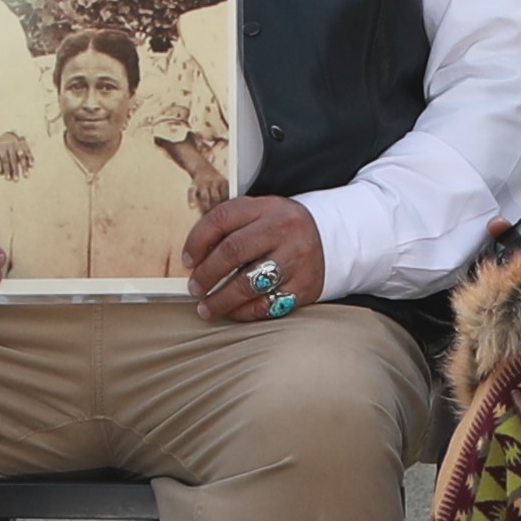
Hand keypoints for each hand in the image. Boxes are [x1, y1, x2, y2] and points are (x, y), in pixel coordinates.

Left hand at [185, 194, 330, 326]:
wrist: (333, 237)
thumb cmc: (283, 228)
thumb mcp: (261, 213)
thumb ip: (231, 227)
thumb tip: (194, 258)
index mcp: (266, 207)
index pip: (222, 218)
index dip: (197, 241)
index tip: (187, 260)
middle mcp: (282, 230)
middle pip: (233, 251)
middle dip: (206, 274)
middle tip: (195, 288)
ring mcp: (296, 259)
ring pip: (248, 284)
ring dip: (221, 300)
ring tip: (207, 307)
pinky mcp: (304, 286)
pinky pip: (267, 304)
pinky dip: (244, 312)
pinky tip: (233, 312)